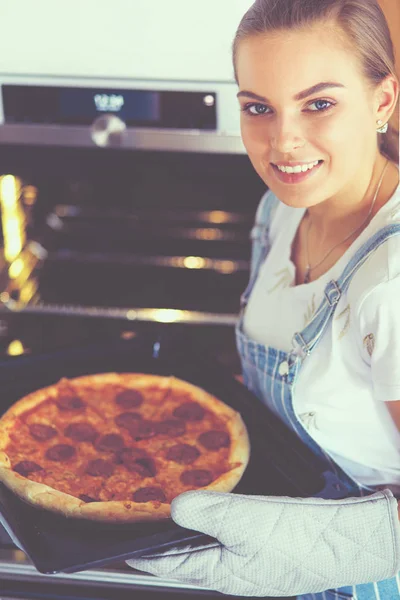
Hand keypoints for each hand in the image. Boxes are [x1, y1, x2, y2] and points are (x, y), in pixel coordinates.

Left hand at [127, 489, 399, 596]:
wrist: (348, 540)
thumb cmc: (300, 539)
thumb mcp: (249, 522)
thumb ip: (208, 512)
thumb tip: (173, 506)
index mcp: (220, 573)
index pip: (168, 566)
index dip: (140, 556)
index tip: (115, 546)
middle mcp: (229, 571)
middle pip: (182, 559)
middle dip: (157, 544)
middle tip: (137, 522)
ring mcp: (246, 560)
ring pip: (203, 546)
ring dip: (182, 532)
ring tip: (164, 512)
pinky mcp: (261, 547)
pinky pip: (223, 536)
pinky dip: (208, 523)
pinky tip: (208, 507)